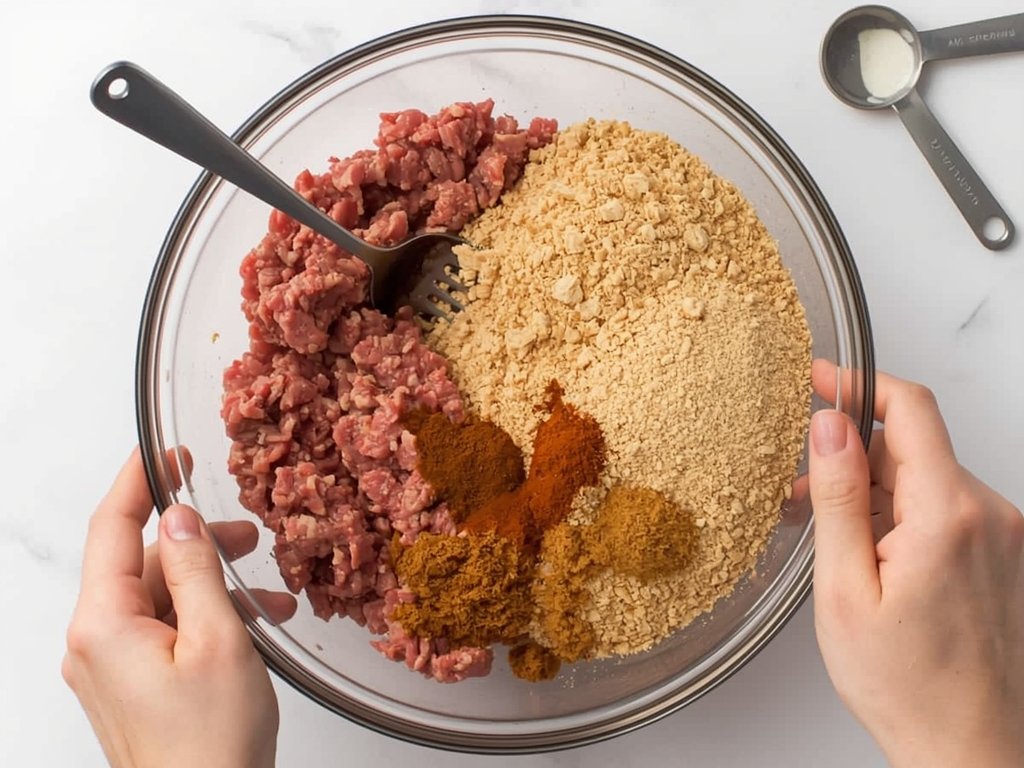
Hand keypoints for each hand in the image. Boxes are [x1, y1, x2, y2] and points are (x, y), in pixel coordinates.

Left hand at [63, 449, 296, 767]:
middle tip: (249, 535)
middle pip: (142, 564)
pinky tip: (252, 626)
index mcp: (104, 624)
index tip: (167, 451)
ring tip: (268, 597)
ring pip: (160, 598)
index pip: (112, 527)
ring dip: (214, 587)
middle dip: (199, 544)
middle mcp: (95, 643)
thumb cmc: (210, 745)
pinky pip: (164, 630)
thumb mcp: (218, 639)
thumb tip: (180, 519)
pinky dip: (206, 619)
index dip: (140, 481)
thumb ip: (196, 569)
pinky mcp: (130, 686)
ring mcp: (110, 668)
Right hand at [808, 362, 1023, 767]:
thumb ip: (839, 497)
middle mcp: (989, 516)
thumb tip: (830, 426)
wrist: (973, 751)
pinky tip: (874, 557)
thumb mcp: (846, 589)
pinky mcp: (1005, 557)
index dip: (860, 383)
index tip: (823, 376)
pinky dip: (904, 518)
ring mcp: (1004, 537)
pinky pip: (946, 511)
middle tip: (803, 492)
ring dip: (875, 493)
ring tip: (834, 540)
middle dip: (853, 457)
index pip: (910, 409)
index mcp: (948, 515)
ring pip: (927, 481)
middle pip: (912, 448)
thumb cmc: (908, 687)